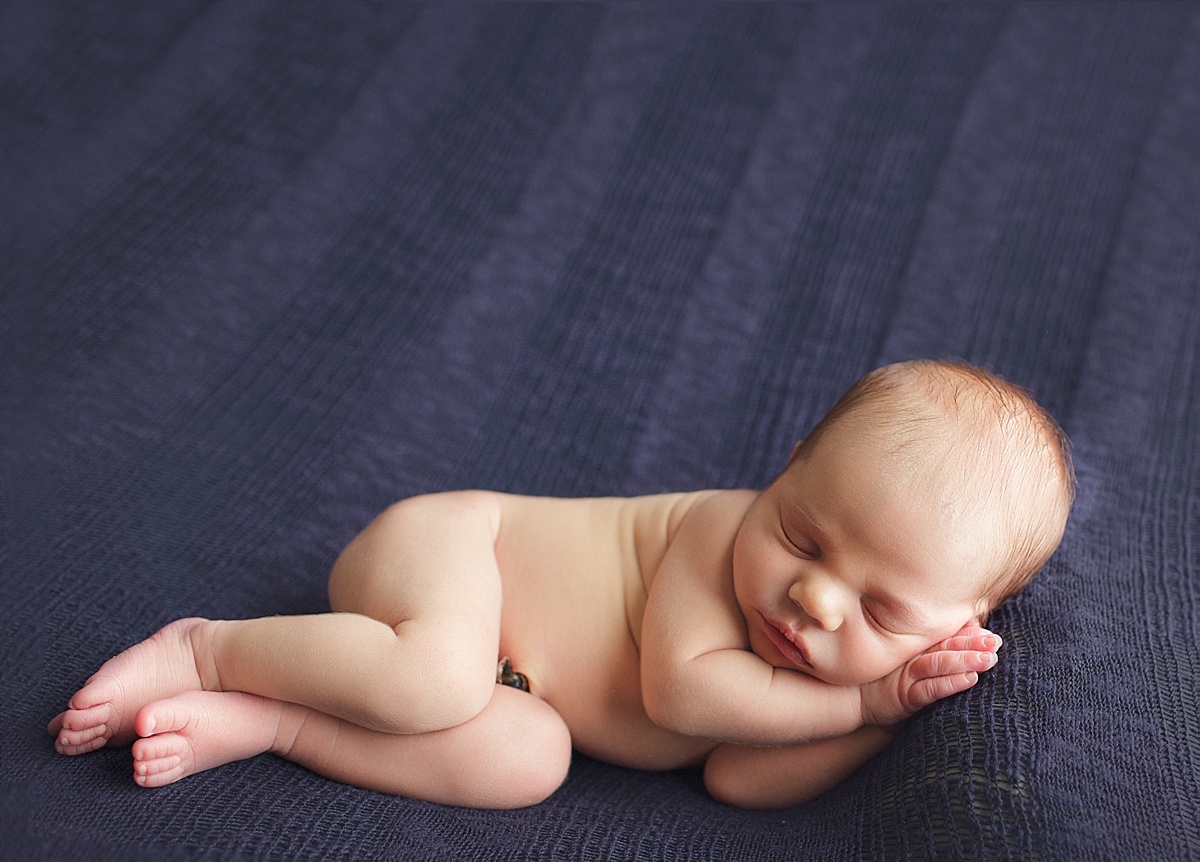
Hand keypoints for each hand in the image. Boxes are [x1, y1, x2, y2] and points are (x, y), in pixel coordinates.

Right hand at [860, 624, 1001, 727]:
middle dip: (972, 644)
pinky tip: (970, 679)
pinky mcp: (905, 696)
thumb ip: (935, 645)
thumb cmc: (886, 679)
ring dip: (965, 660)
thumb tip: (970, 627)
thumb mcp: (909, 660)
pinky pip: (931, 689)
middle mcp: (913, 657)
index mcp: (916, 647)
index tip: (989, 633)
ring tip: (989, 659)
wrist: (855, 698)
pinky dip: (951, 683)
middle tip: (995, 642)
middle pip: (945, 647)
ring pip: (940, 664)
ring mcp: (908, 675)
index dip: (968, 634)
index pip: (945, 636)